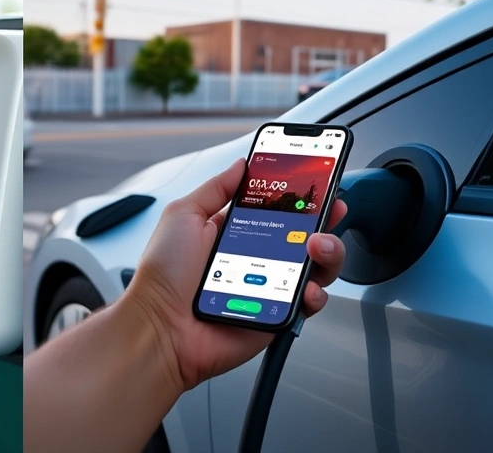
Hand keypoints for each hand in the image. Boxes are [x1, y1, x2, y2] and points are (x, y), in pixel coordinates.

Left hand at [124, 158, 346, 390]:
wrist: (162, 326)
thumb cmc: (163, 275)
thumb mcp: (183, 215)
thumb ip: (216, 188)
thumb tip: (241, 165)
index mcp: (234, 232)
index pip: (276, 208)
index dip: (298, 195)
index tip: (317, 181)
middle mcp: (256, 257)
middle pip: (305, 234)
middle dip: (324, 218)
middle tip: (329, 210)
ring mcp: (269, 286)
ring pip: (317, 266)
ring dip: (327, 251)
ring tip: (316, 246)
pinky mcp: (277, 315)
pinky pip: (309, 302)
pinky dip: (315, 293)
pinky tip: (305, 287)